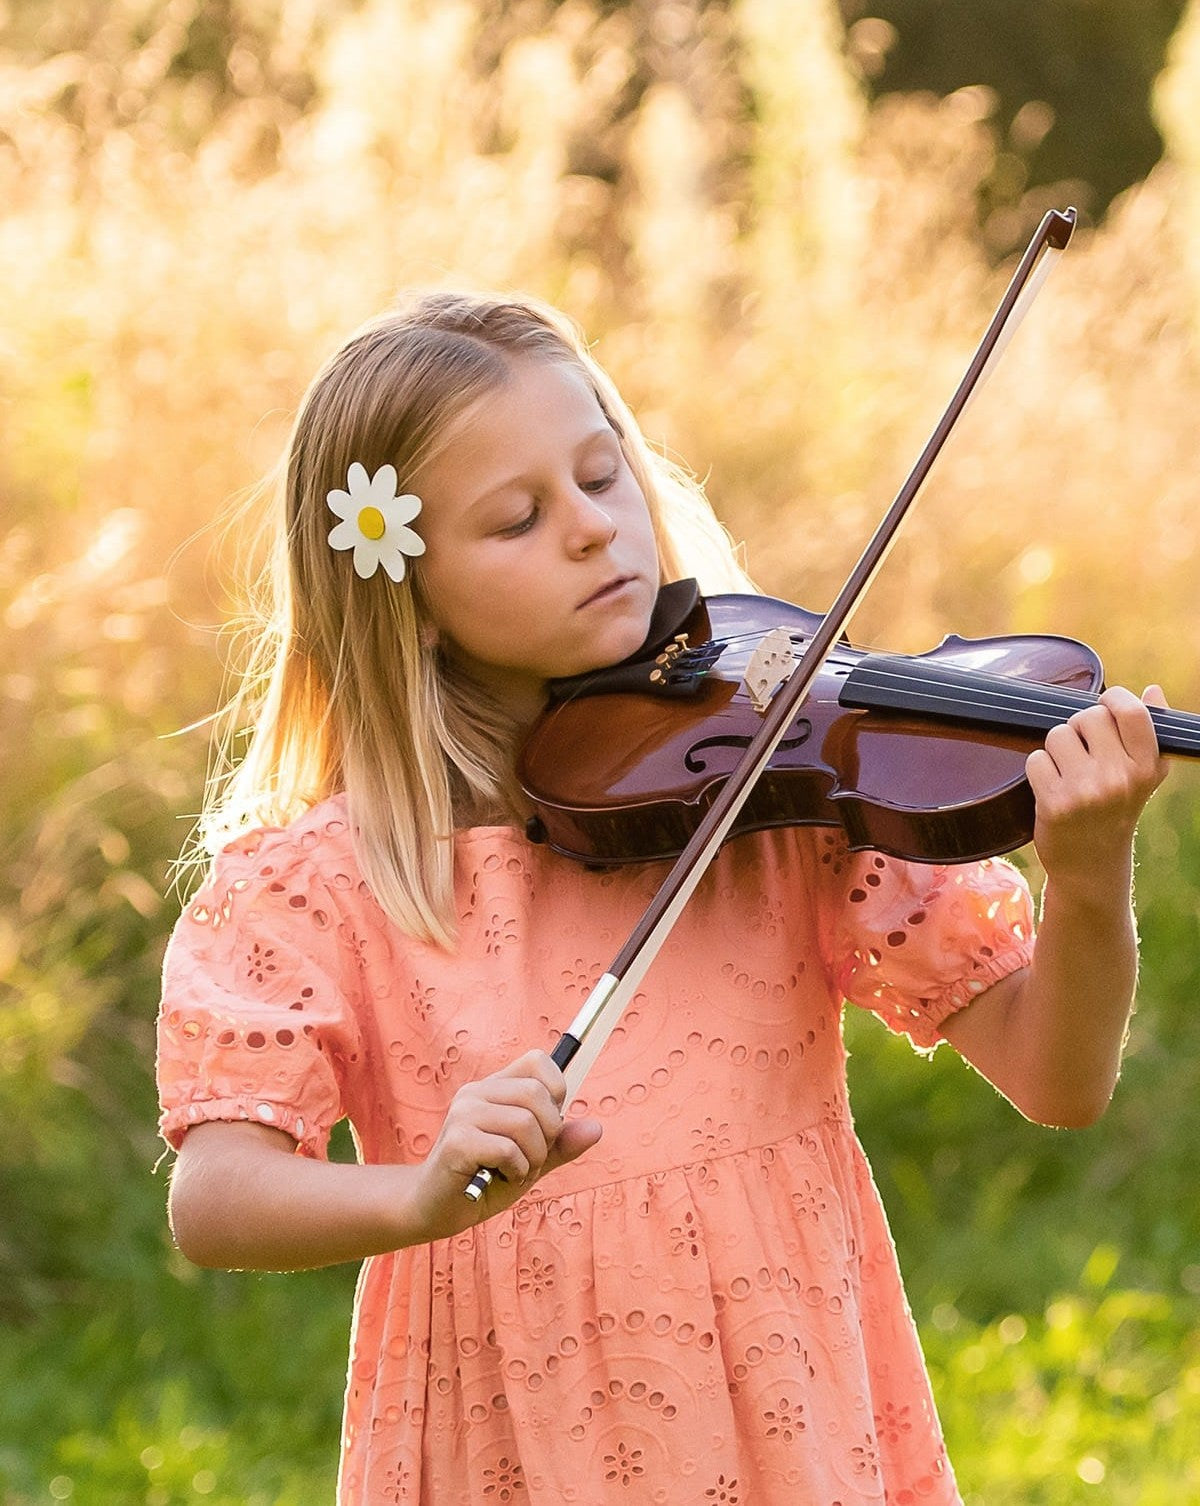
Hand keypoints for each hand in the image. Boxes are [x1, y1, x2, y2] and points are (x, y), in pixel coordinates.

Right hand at [409, 1049, 601, 1237]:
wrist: (435, 1208)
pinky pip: (508, 1149)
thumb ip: (561, 1144)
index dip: (556, 1090)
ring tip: (515, 1170)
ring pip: (525, 1122)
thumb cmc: (484, 1179)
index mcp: (494, 1087)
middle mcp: (476, 1092)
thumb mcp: (531, 1160)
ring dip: (533, 1158)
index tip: (549, 1124)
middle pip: (537, 1094)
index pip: (537, 1060)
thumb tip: (597, 1127)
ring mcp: (463, 1114)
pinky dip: (516, 1170)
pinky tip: (500, 1177)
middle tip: (532, 1157)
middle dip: (548, 1134)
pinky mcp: (457, 1141)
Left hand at [1026, 684, 1168, 889]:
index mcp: (1145, 766)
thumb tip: (1153, 690)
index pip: (1132, 712)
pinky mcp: (1055, 803)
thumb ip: (1149, 733)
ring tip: (1068, 772)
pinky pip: (1036, 759)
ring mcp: (1086, 791)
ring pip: (1057, 735)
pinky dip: (1038, 769)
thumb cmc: (1117, 811)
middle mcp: (1119, 777)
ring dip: (1056, 749)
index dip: (1113, 699)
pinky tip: (1051, 787)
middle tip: (1083, 752)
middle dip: (1079, 728)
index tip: (1105, 706)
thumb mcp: (1144, 776)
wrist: (1092, 864)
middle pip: (1087, 717)